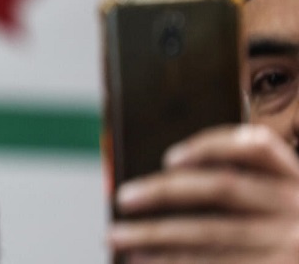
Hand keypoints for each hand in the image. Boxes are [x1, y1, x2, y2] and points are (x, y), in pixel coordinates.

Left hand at [109, 124, 298, 262]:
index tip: (169, 158)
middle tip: (121, 198)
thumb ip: (236, 189)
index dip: (212, 147)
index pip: (259, 147)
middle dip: (164, 191)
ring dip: (155, 233)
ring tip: (117, 236)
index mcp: (295, 179)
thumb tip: (159, 180)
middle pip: (222, 188)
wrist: (292, 259)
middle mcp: (297, 206)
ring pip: (210, 232)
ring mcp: (290, 245)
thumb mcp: (272, 207)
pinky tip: (142, 261)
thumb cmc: (273, 237)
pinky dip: (173, 262)